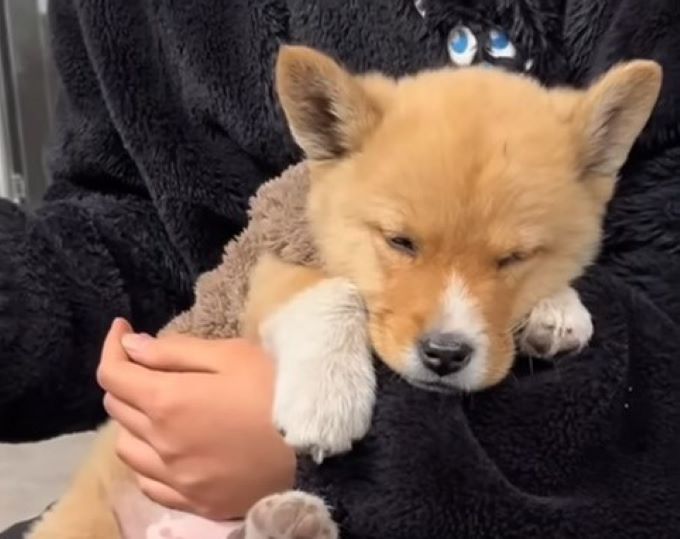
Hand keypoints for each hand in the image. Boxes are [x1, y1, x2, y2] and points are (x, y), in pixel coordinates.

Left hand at [97, 319, 294, 519]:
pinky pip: (150, 484)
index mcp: (167, 402)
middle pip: (118, 407)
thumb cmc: (276, 389)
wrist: (318, 446)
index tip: (123, 330)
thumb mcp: (231, 355)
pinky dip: (148, 461)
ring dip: (132, 421)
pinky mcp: (194, 501)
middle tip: (150, 364)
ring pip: (127, 448)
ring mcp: (176, 478)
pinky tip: (168, 449)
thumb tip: (132, 347)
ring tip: (159, 408)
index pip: (113, 373)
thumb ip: (175, 351)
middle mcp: (161, 444)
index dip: (113, 346)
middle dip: (126, 378)